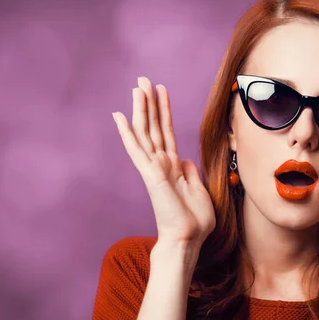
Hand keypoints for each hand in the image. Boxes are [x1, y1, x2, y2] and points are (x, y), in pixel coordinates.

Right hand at [112, 77, 215, 252]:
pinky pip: (136, 149)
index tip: (161, 91)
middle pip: (153, 126)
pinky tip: (119, 116)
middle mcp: (161, 163)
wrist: (188, 239)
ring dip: (141, 108)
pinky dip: (127, 133)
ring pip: (145, 131)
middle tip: (144, 80)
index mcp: (173, 166)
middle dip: (149, 102)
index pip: (165, 132)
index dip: (163, 110)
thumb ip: (190, 172)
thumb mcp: (199, 190)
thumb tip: (185, 159)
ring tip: (138, 86)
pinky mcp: (150, 174)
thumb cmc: (194, 221)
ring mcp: (153, 168)